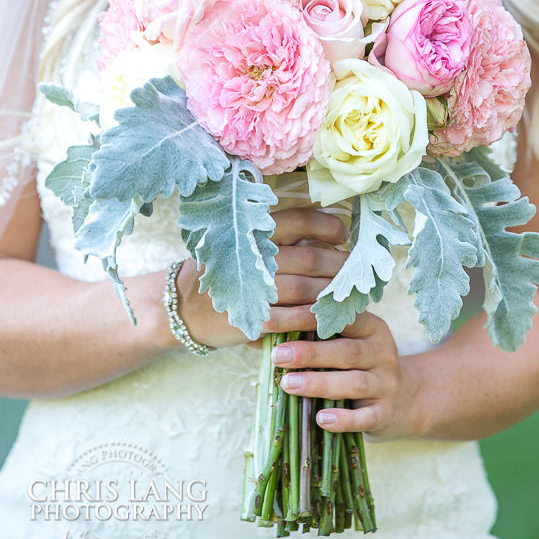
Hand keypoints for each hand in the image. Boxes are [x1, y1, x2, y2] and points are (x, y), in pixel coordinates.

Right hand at [172, 207, 348, 348]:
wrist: (184, 307)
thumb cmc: (227, 273)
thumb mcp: (246, 246)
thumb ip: (281, 240)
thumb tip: (330, 233)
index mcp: (252, 233)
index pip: (297, 220)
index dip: (325, 225)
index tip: (343, 234)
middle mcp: (254, 256)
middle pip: (309, 257)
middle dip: (338, 264)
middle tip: (354, 269)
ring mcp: (252, 288)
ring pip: (305, 288)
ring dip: (331, 293)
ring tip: (347, 294)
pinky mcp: (252, 319)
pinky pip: (293, 318)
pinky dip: (314, 317)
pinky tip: (327, 317)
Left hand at [272, 311, 420, 441]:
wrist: (408, 400)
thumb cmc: (363, 366)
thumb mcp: (352, 343)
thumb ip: (320, 335)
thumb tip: (264, 332)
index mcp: (372, 329)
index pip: (344, 319)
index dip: (312, 319)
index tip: (281, 320)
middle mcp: (383, 354)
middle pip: (347, 351)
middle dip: (311, 353)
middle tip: (278, 355)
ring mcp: (387, 385)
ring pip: (355, 383)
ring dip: (320, 384)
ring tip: (288, 384)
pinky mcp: (386, 414)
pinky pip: (365, 418)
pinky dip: (343, 419)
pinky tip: (321, 418)